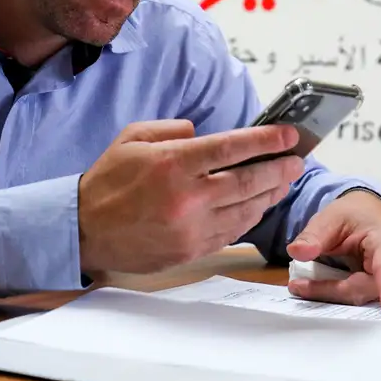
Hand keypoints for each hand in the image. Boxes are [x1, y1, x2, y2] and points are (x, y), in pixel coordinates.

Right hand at [78, 120, 304, 273]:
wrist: (84, 230)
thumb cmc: (107, 181)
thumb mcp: (133, 137)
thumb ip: (172, 130)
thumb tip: (202, 133)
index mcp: (173, 163)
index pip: (232, 148)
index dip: (266, 140)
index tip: (289, 135)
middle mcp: (187, 196)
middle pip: (248, 180)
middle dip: (279, 168)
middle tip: (296, 160)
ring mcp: (191, 227)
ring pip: (246, 209)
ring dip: (270, 194)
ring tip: (283, 181)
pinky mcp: (190, 250)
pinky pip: (231, 233)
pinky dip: (249, 217)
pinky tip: (258, 206)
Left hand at [285, 190, 380, 320]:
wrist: (371, 217)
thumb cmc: (355, 217)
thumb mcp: (330, 218)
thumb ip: (313, 235)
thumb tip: (297, 252)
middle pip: (364, 293)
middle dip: (330, 292)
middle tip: (297, 286)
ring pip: (365, 303)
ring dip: (336, 298)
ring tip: (307, 287)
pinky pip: (368, 306)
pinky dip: (345, 300)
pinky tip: (325, 291)